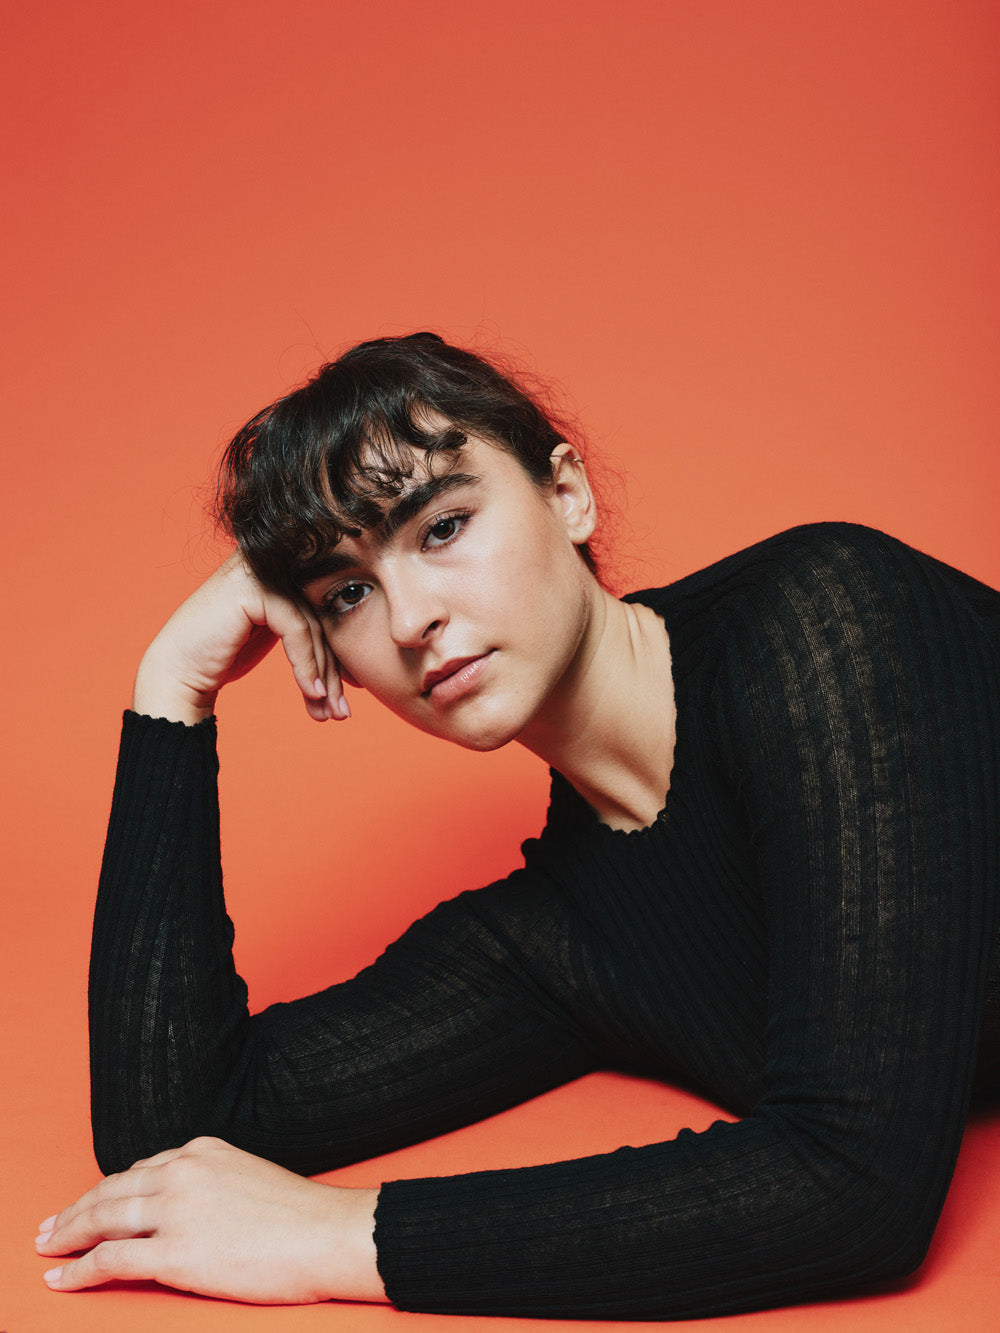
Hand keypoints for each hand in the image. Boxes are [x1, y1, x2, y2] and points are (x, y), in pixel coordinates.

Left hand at [35, 1137, 386, 1304]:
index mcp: (202, 1149)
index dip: (107, 1190)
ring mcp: (175, 1210)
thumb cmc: (298, 1216)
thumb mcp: (248, 1175)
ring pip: (103, 1220)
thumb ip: (211, 1182)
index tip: (89, 1203)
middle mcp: (182, 1172)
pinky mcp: (173, 1252)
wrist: (325, 1235)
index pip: (139, 1169)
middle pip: (111, 1190)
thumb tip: (186, 1207)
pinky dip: (78, 1271)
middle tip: (50, 1228)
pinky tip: (62, 1279)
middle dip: (75, 1210)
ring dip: (68, 1236)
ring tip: (47, 1250)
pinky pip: (110, 1260)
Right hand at [133, 552, 347, 723]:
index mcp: (275, 567)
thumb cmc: (220, 657)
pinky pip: (296, 628)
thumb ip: (303, 625)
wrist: (175, 674)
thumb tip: (354, 641)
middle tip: (341, 711)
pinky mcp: (252, 588)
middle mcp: (268, 560)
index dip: (338, 652)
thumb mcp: (270, 635)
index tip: (350, 692)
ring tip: (329, 712)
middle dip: (333, 669)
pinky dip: (306, 665)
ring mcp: (258, 569)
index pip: (322, 608)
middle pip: (320, 616)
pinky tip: (310, 693)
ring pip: (312, 625)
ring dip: (323, 675)